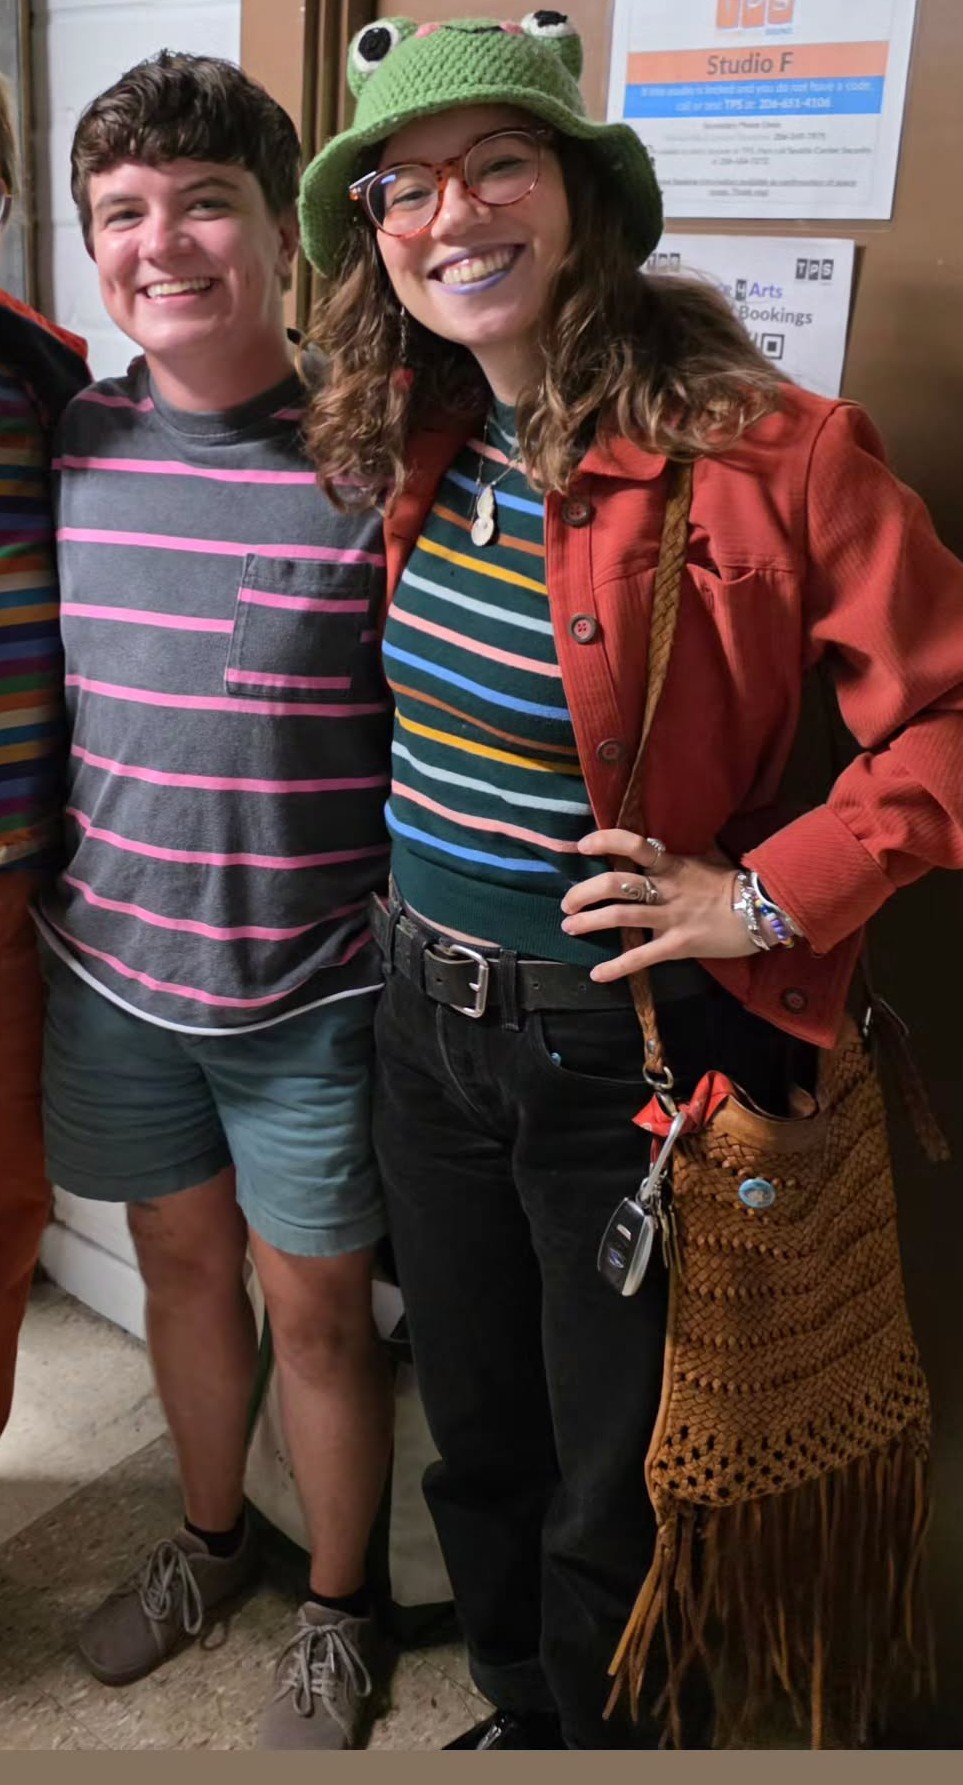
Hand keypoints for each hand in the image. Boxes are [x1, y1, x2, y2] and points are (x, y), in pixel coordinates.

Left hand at [560, 829, 756, 982]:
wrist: (764, 911)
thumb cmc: (734, 884)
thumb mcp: (706, 859)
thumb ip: (679, 855)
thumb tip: (658, 843)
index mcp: (672, 865)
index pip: (635, 845)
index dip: (606, 841)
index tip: (583, 846)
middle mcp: (666, 889)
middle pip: (616, 884)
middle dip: (584, 892)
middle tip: (567, 903)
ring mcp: (671, 918)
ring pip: (621, 917)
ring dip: (589, 922)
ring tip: (569, 927)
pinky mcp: (678, 945)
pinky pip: (642, 957)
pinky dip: (617, 967)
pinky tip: (597, 974)